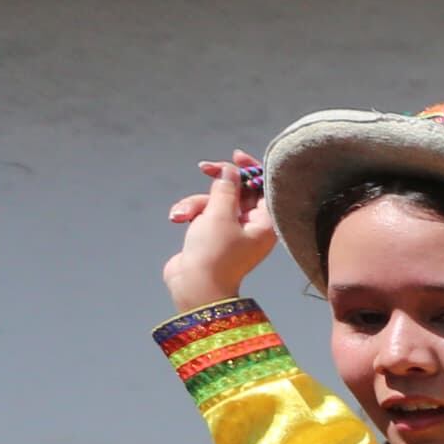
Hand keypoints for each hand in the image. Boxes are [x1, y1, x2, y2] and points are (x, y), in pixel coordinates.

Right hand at [164, 153, 277, 308]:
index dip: (251, 170)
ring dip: (196, 203)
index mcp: (265, 223)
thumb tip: (231, 170)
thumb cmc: (214, 253)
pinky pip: (202, 214)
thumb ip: (226, 189)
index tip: (235, 156)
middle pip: (237, 192)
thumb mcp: (220, 214)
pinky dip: (190, 213)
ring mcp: (231, 232)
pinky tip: (178, 218)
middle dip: (217, 183)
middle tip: (204, 167)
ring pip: (215, 202)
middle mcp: (252, 227)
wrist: (194, 286)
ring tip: (183, 215)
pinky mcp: (212, 236)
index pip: (263, 189)